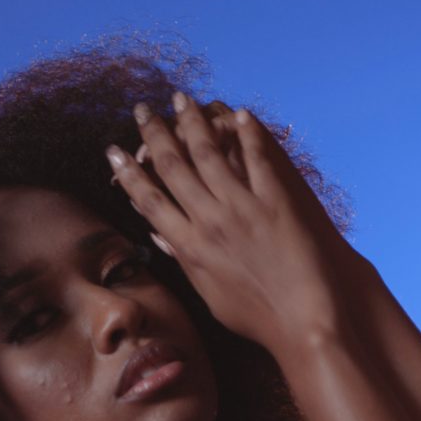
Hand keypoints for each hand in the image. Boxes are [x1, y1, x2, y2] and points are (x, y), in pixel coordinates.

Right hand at [107, 92, 363, 355]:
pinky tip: (237, 114)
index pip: (149, 200)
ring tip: (181, 99)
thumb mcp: (210, 295)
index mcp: (190, 247)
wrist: (306, 321)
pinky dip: (245, 132)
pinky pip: (256, 156)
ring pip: (208, 153)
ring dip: (191, 121)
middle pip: (173, 167)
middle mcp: (210, 222)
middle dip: (154, 134)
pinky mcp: (275, 201)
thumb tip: (159, 237)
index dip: (128, 173)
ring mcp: (243, 209)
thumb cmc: (258, 316)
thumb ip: (184, 262)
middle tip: (142, 110)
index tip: (114, 151)